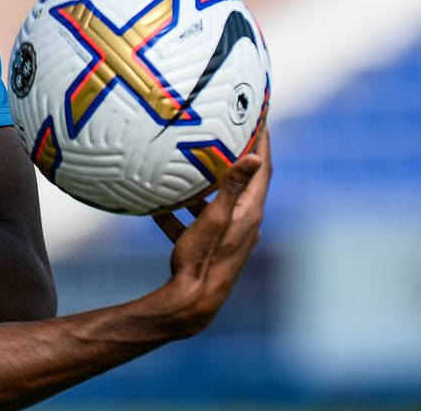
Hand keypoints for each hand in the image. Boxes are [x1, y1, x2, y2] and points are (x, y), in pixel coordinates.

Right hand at [151, 123, 271, 335]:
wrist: (191, 304)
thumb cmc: (202, 260)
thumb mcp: (214, 219)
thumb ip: (232, 188)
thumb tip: (255, 157)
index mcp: (249, 213)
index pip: (262, 169)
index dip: (262, 141)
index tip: (260, 115)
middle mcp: (243, 223)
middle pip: (242, 181)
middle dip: (233, 156)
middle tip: (223, 131)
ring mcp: (227, 235)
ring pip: (216, 201)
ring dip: (205, 184)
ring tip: (186, 164)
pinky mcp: (210, 246)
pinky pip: (197, 221)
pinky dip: (183, 211)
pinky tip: (158, 205)